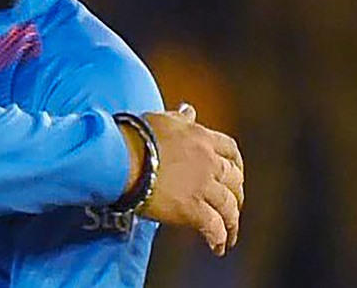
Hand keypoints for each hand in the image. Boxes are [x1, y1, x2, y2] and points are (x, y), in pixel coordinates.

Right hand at [139, 104, 243, 255]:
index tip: (235, 175)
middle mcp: (208, 162)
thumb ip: (180, 118)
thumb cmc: (135, 136)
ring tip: (228, 235)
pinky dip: (219, 238)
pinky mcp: (191, 209)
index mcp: (202, 138)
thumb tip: (190, 110)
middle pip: (234, 181)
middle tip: (231, 207)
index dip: (236, 165)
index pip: (231, 150)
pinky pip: (214, 226)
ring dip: (231, 222)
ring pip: (228, 207)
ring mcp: (202, 186)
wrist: (120, 158)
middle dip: (237, 196)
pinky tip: (217, 246)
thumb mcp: (161, 120)